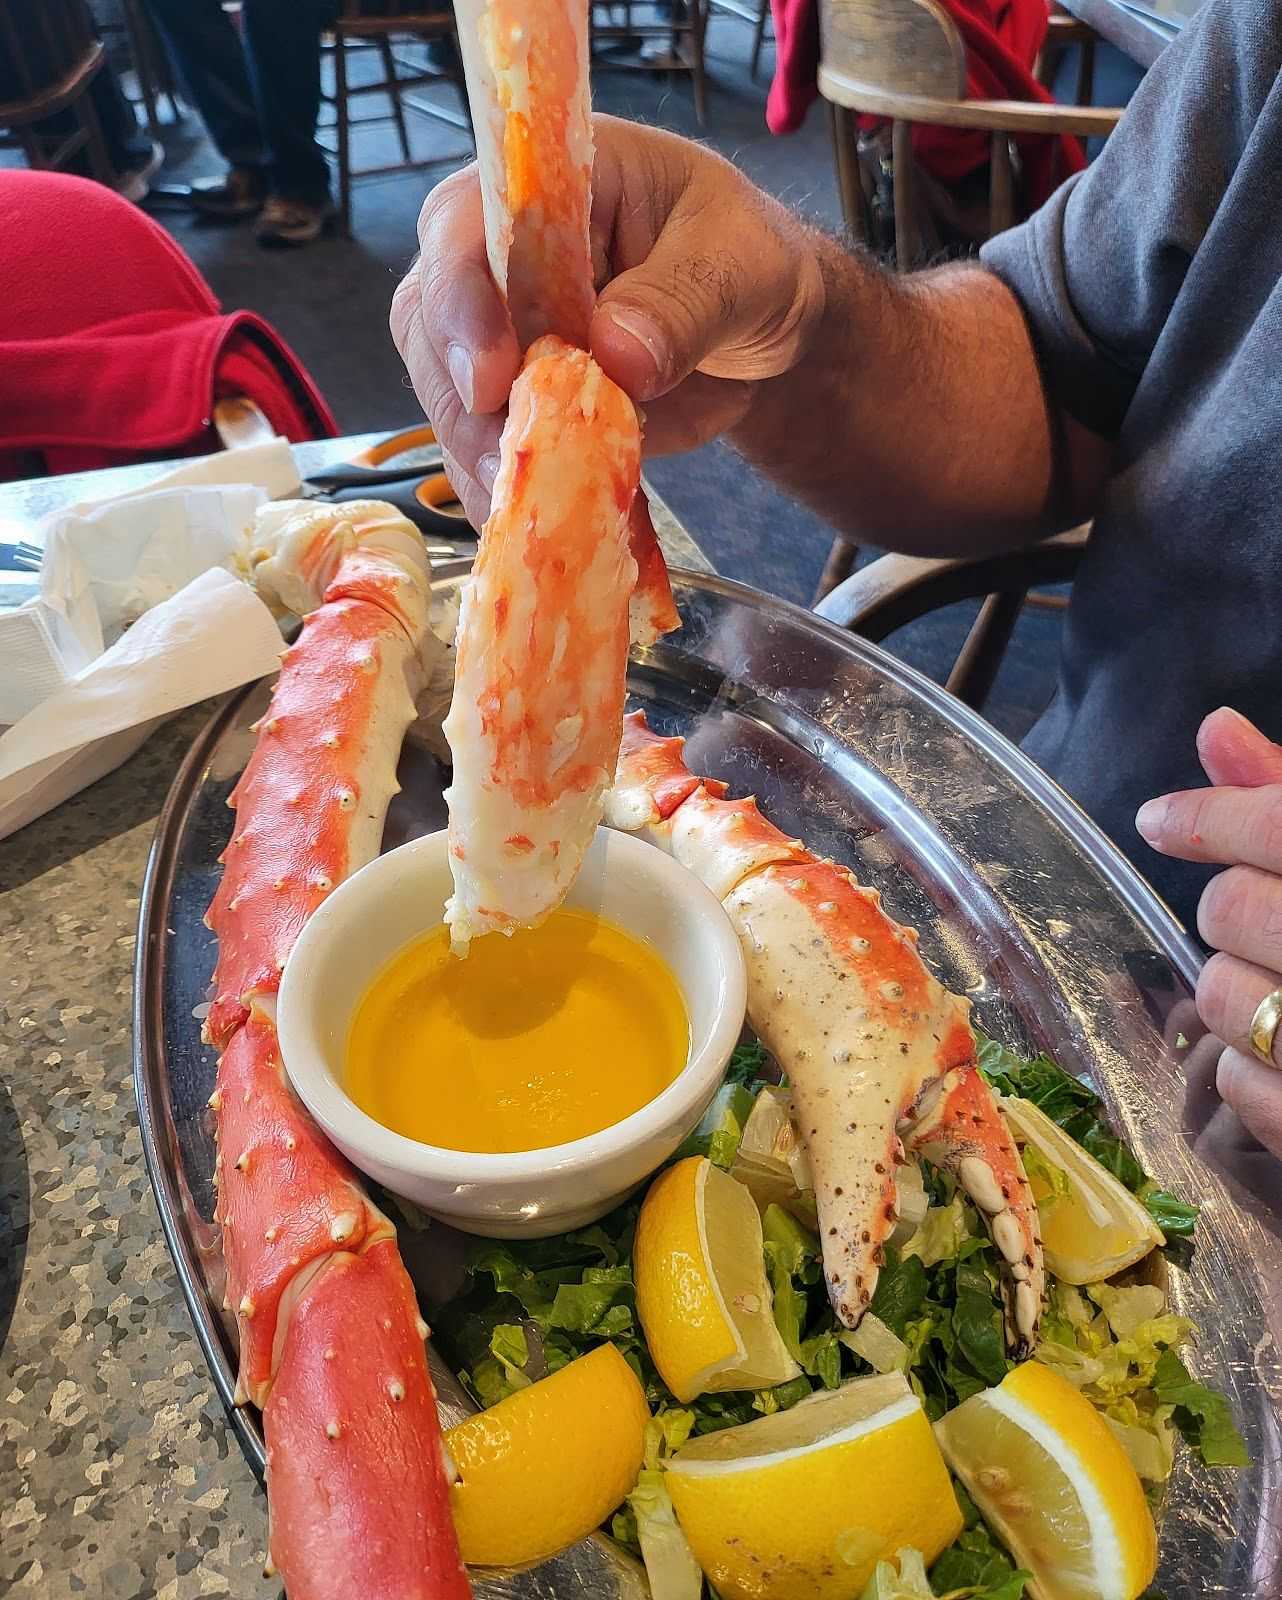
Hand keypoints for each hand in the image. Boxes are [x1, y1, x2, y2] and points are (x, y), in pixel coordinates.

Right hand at [389, 116, 826, 527]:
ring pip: (446, 394)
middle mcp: (500, 257)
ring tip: (527, 503)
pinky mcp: (512, 402)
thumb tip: (617, 352)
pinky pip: (481, 448)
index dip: (461, 299)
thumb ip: (683, 300)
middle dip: (460, 400)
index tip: (489, 378)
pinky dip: (500, 489)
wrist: (756, 327)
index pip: (465, 224)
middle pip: (431, 320)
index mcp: (548, 186)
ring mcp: (498, 333)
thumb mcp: (739, 264)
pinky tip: (530, 523)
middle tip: (508, 462)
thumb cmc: (744, 261)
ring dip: (478, 453)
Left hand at [1136, 707, 1281, 1158]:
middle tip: (1275, 919)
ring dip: (1232, 988)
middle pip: (1231, 909)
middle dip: (1234, 909)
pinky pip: (1235, 1082)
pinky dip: (1246, 1067)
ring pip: (1220, 995)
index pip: (1277, 826)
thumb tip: (1215, 729)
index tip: (1161, 820)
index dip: (1206, 816)